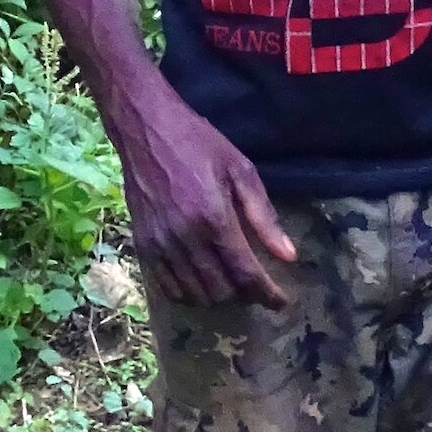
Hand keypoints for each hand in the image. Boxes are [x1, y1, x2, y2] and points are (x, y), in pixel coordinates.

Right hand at [112, 88, 297, 307]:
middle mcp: (184, 238)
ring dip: (219, 297)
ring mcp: (160, 245)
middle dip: (245, 296)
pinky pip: (167, 288)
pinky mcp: (143, 245)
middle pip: (220, 290)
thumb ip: (264, 216)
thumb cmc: (198, 144)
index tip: (281, 302)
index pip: (244, 273)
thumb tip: (288, 256)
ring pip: (194, 294)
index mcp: (213, 218)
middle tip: (258, 287)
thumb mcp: (240, 170)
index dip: (266, 294)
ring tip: (233, 286)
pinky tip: (203, 283)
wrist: (146, 129)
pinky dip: (189, 294)